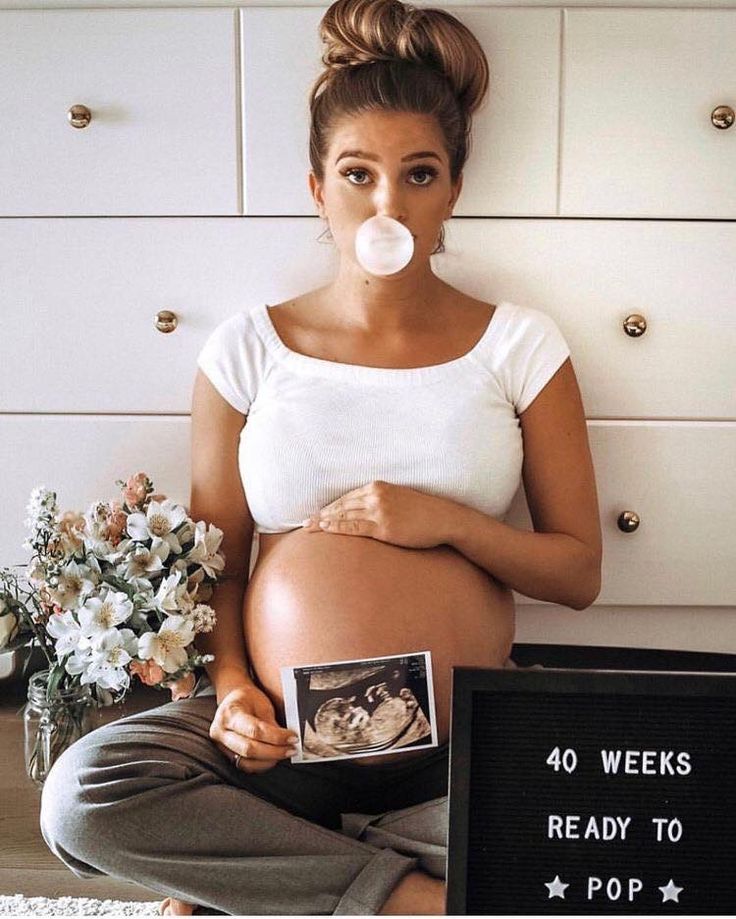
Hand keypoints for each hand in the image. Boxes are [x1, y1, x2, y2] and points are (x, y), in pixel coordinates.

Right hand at [209, 680, 298, 773]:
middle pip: (249, 749)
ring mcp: (222, 746)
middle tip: (291, 749)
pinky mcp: (227, 755)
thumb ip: (271, 723)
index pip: (255, 730)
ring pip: (246, 762)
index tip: (292, 738)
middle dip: (274, 752)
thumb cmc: (247, 699)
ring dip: (269, 761)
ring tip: (284, 753)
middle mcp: (221, 732)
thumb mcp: (261, 704)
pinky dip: (261, 765)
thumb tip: (286, 739)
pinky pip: (245, 766)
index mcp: (230, 714)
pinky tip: (273, 759)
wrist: (232, 700)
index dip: (276, 737)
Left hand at [302, 480, 450, 549]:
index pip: (347, 497)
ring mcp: (380, 511)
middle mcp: (376, 495)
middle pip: (341, 506)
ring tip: (309, 528)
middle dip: (321, 515)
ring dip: (324, 522)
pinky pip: (355, 527)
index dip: (329, 507)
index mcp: (378, 487)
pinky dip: (338, 528)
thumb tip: (364, 511)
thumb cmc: (423, 512)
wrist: (444, 518)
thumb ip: (380, 501)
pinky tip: (326, 530)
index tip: (316, 514)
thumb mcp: (399, 499)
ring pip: (344, 516)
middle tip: (304, 523)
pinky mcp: (384, 527)